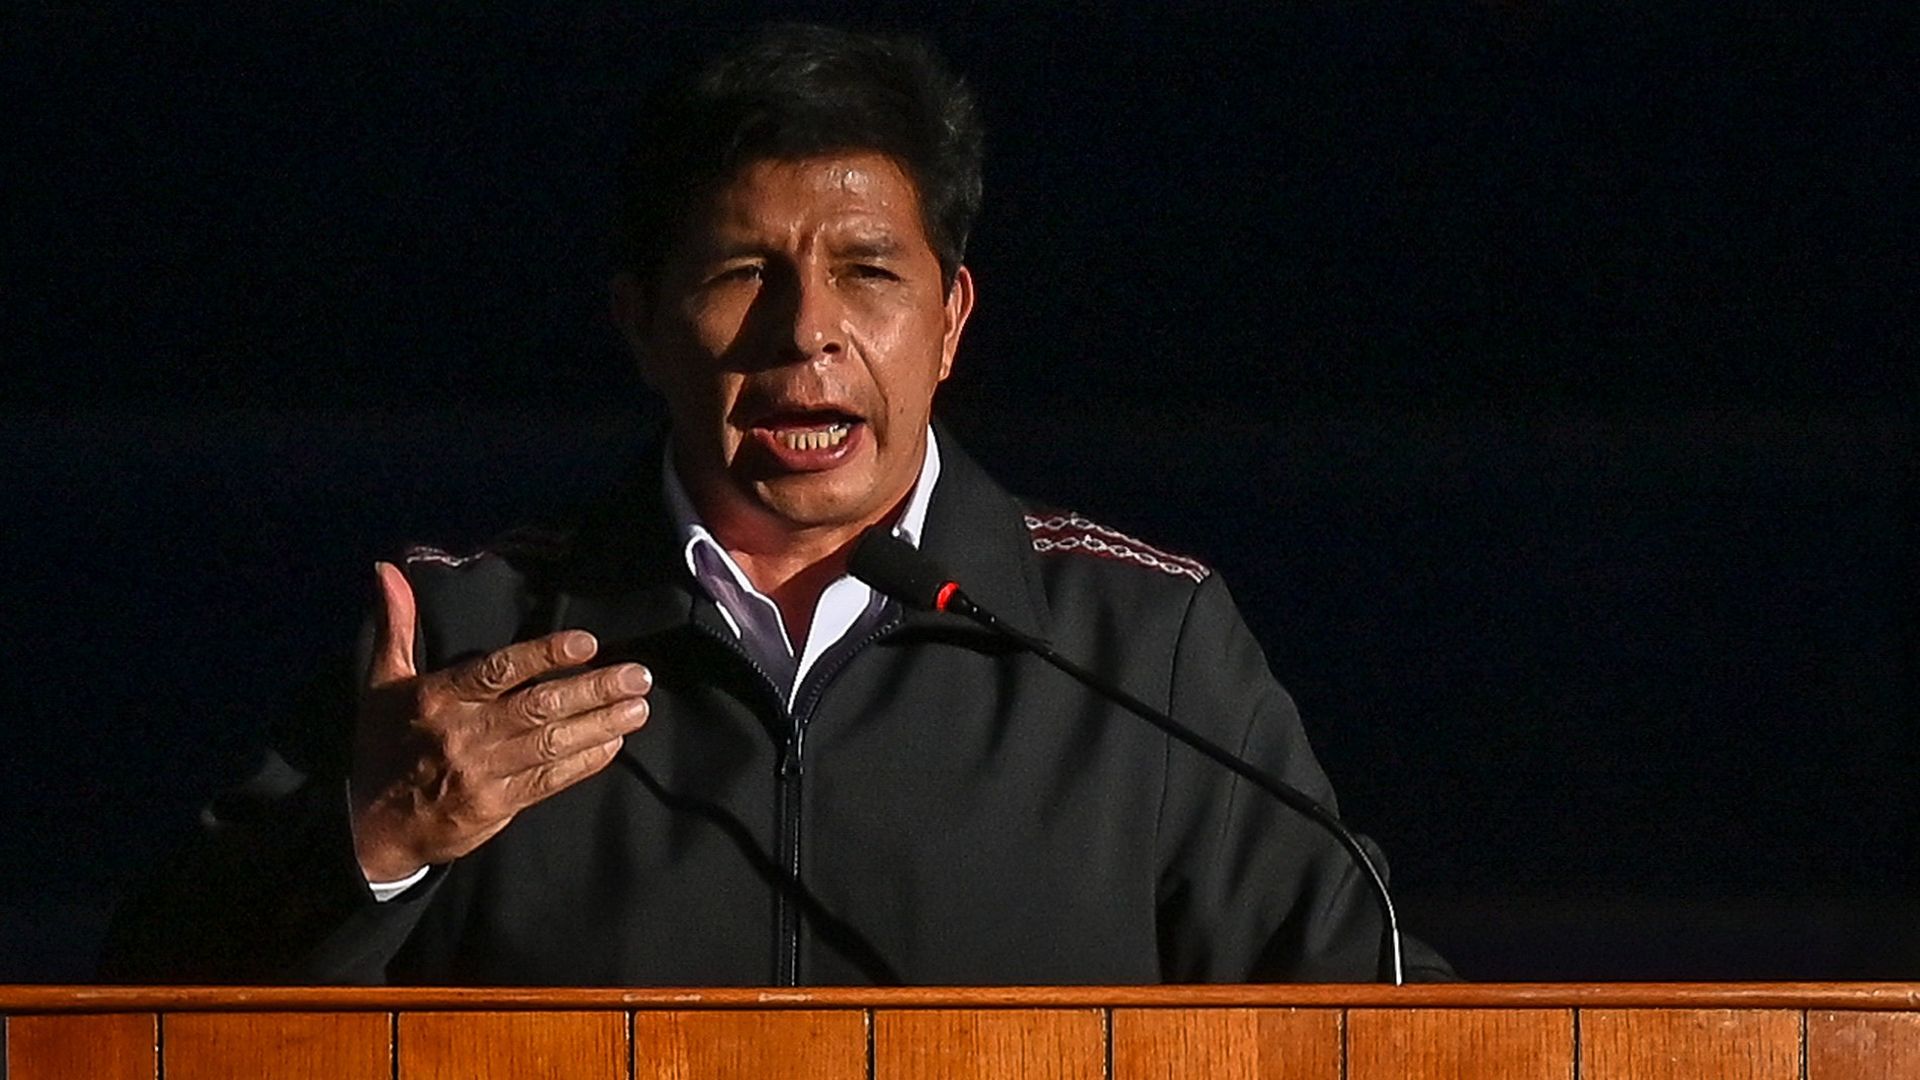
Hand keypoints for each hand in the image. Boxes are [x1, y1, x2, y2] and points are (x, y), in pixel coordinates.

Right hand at [348, 561, 651, 881]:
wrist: (371, 828)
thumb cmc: (382, 746)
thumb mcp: (380, 684)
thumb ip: (396, 626)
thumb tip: (388, 569)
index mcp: (438, 699)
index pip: (498, 671)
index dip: (544, 655)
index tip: (587, 643)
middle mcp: (464, 734)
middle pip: (539, 707)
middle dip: (593, 690)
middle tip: (638, 675)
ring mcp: (483, 773)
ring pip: (552, 743)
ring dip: (600, 724)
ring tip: (639, 707)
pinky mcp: (498, 806)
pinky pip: (549, 781)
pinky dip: (584, 762)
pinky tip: (614, 743)